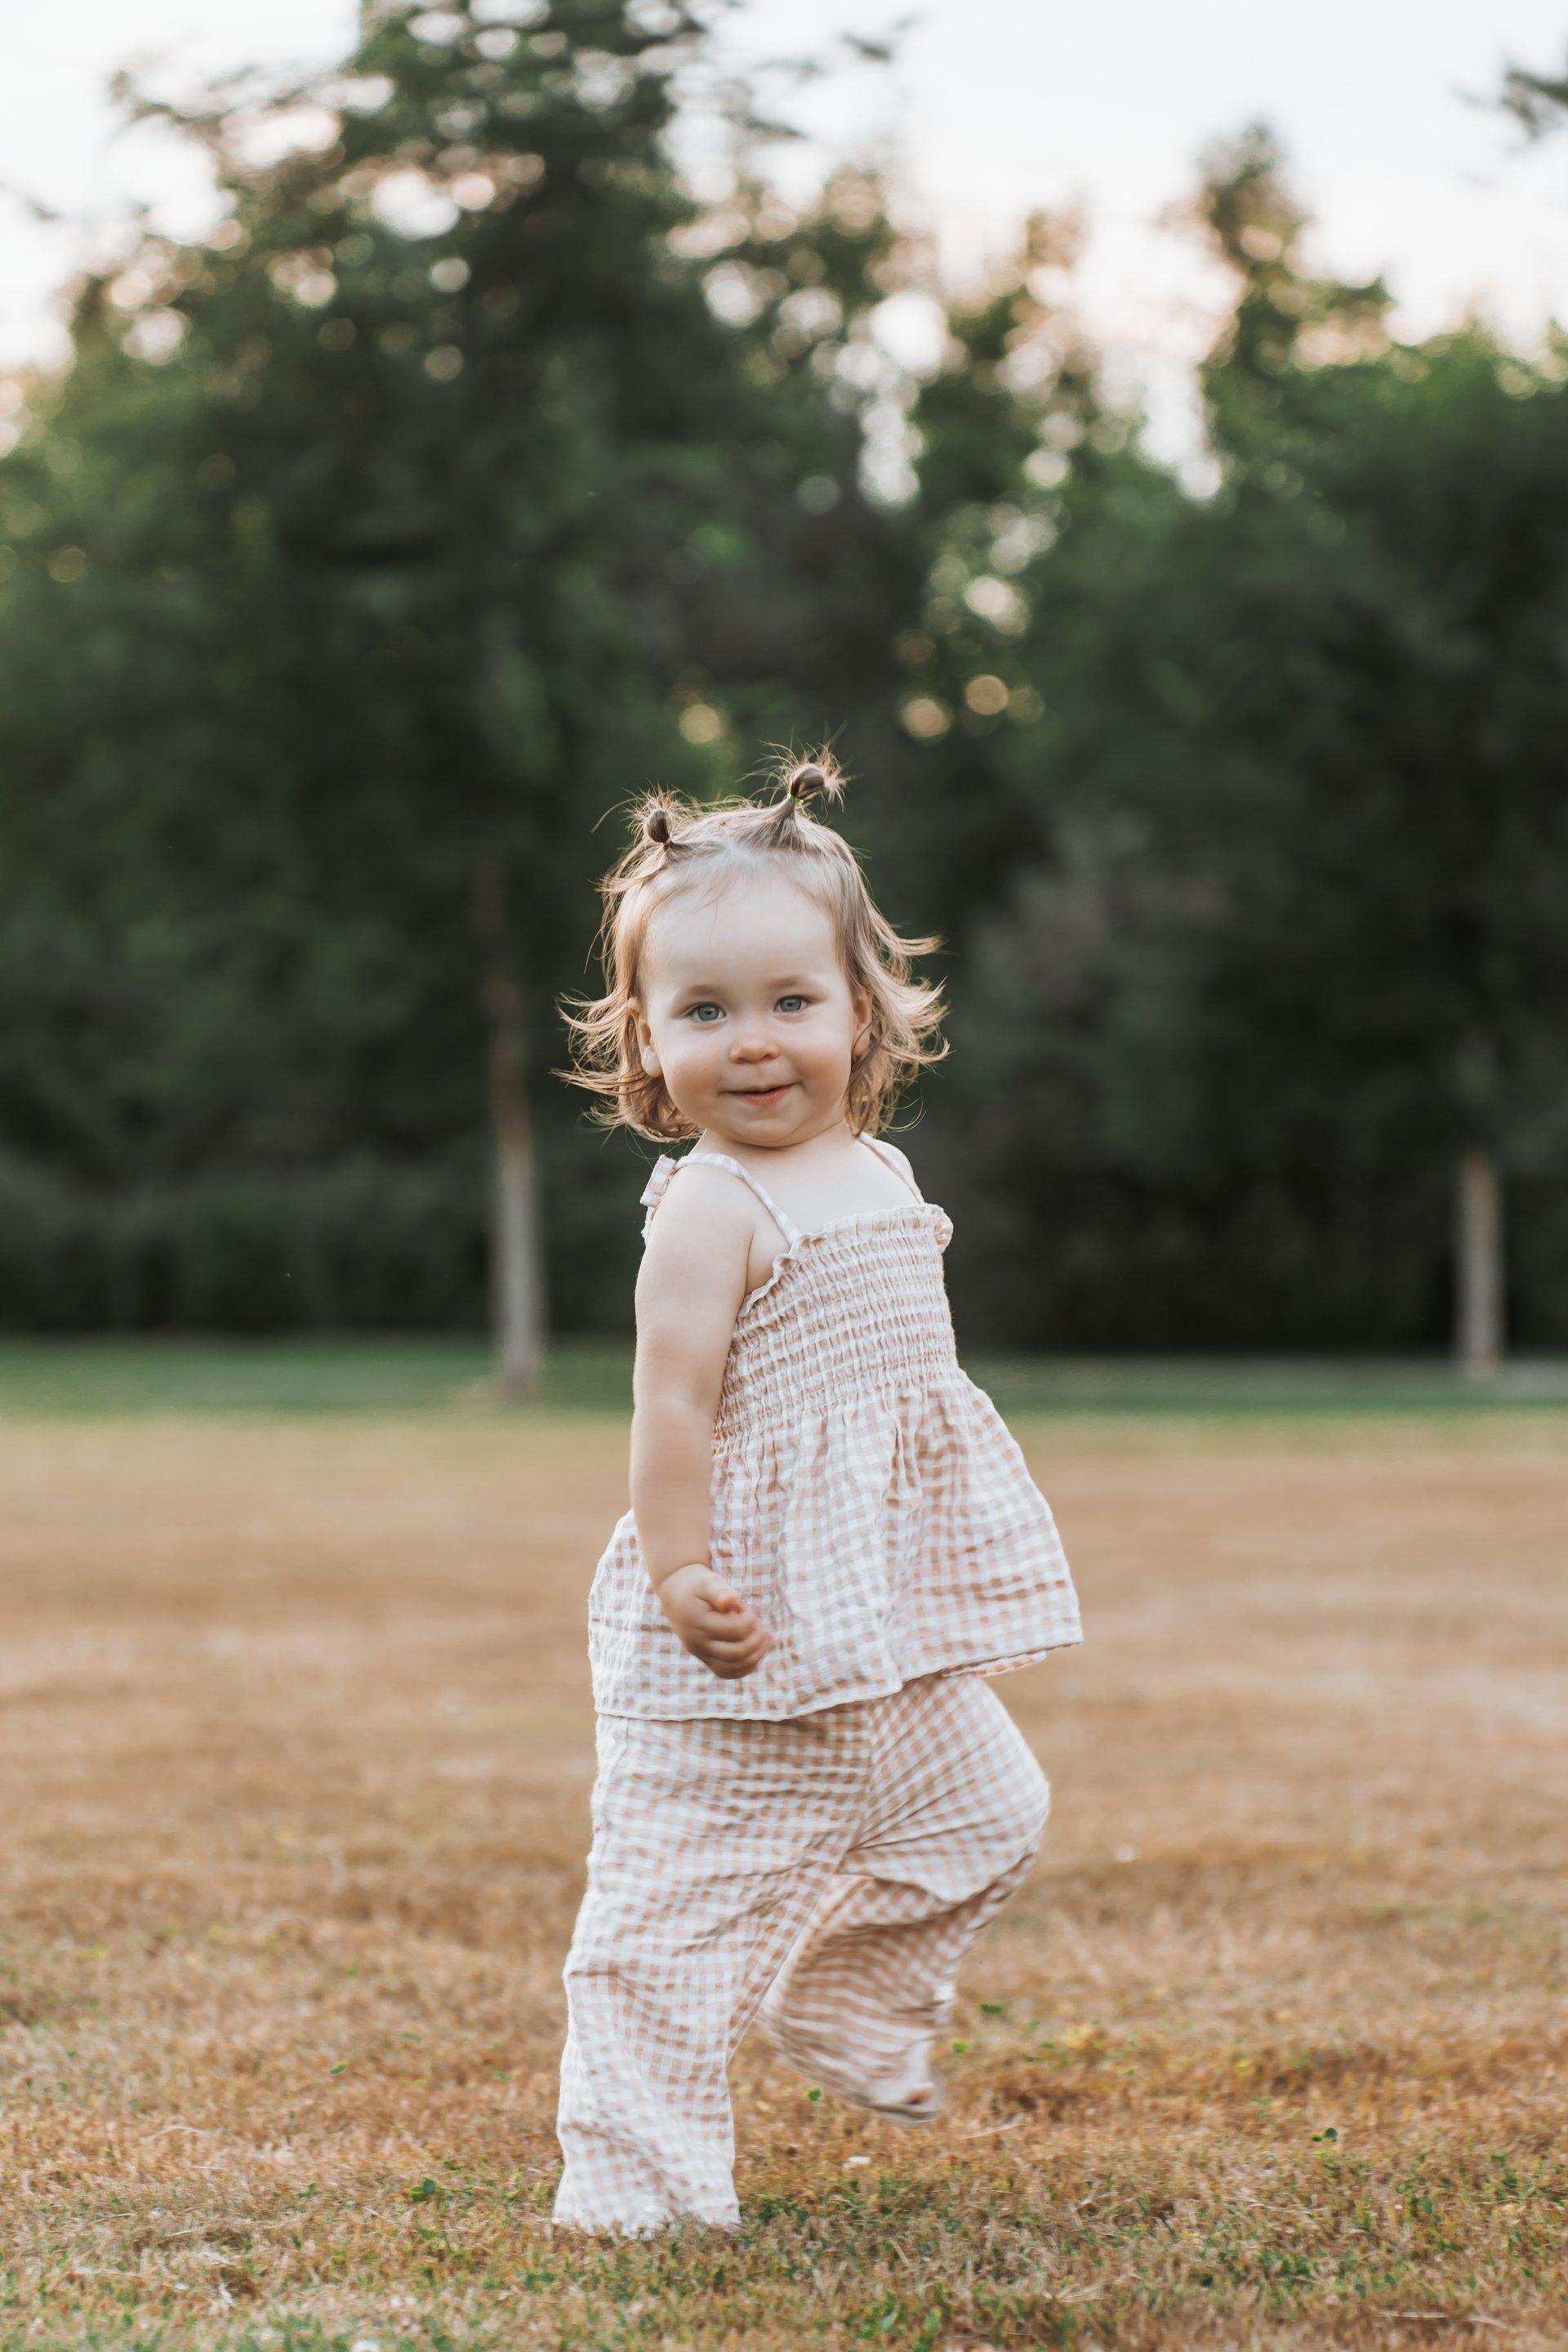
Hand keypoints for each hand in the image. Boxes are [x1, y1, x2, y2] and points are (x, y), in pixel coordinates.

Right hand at [655, 1564, 773, 1680]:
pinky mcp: (704, 1659)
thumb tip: (731, 1602)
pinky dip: (744, 1667)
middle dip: (757, 1640)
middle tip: (760, 1625)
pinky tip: (757, 1653)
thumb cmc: (697, 1586)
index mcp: (700, 1623)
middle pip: (736, 1654)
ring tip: (766, 1638)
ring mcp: (700, 1654)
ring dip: (755, 1656)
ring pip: (732, 1668)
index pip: (736, 1630)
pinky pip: (726, 1672)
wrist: (676, 1595)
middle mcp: (698, 1643)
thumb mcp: (708, 1582)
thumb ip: (720, 1591)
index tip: (744, 1607)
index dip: (749, 1619)